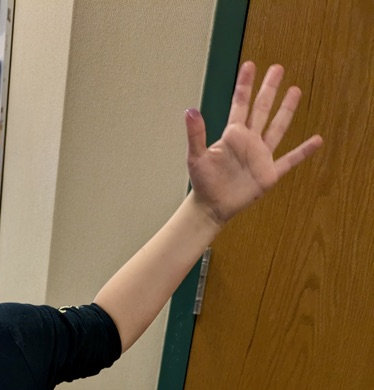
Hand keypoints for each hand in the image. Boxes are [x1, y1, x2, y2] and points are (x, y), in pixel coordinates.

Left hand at [186, 61, 322, 224]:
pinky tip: (317, 140)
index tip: (250, 65)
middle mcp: (250, 141)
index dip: (245, 85)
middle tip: (278, 68)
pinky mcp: (269, 174)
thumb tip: (190, 110)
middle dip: (269, 89)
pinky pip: (290, 160)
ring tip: (295, 90)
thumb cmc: (203, 182)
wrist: (211, 206)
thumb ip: (196, 134)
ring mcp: (261, 156)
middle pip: (262, 109)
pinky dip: (303, 152)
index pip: (241, 104)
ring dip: (286, 110)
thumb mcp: (195, 157)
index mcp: (233, 135)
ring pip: (277, 128)